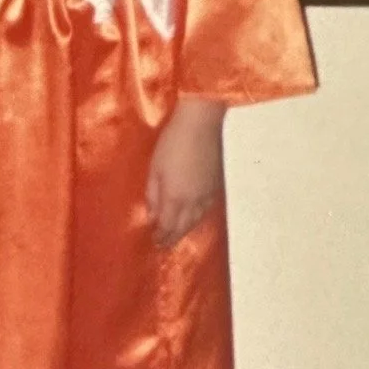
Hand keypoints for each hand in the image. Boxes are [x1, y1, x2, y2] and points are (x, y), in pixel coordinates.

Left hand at [146, 99, 224, 247]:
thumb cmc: (172, 142)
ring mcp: (208, 193)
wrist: (202, 123)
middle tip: (164, 245)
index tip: (154, 242)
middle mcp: (194, 201)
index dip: (161, 236)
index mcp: (176, 197)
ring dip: (186, 230)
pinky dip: (197, 218)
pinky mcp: (216, 184)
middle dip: (173, 237)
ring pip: (197, 220)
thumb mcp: (154, 167)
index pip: (168, 225)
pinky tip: (193, 217)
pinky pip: (206, 209)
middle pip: (184, 226)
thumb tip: (152, 216)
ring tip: (177, 235)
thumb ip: (153, 194)